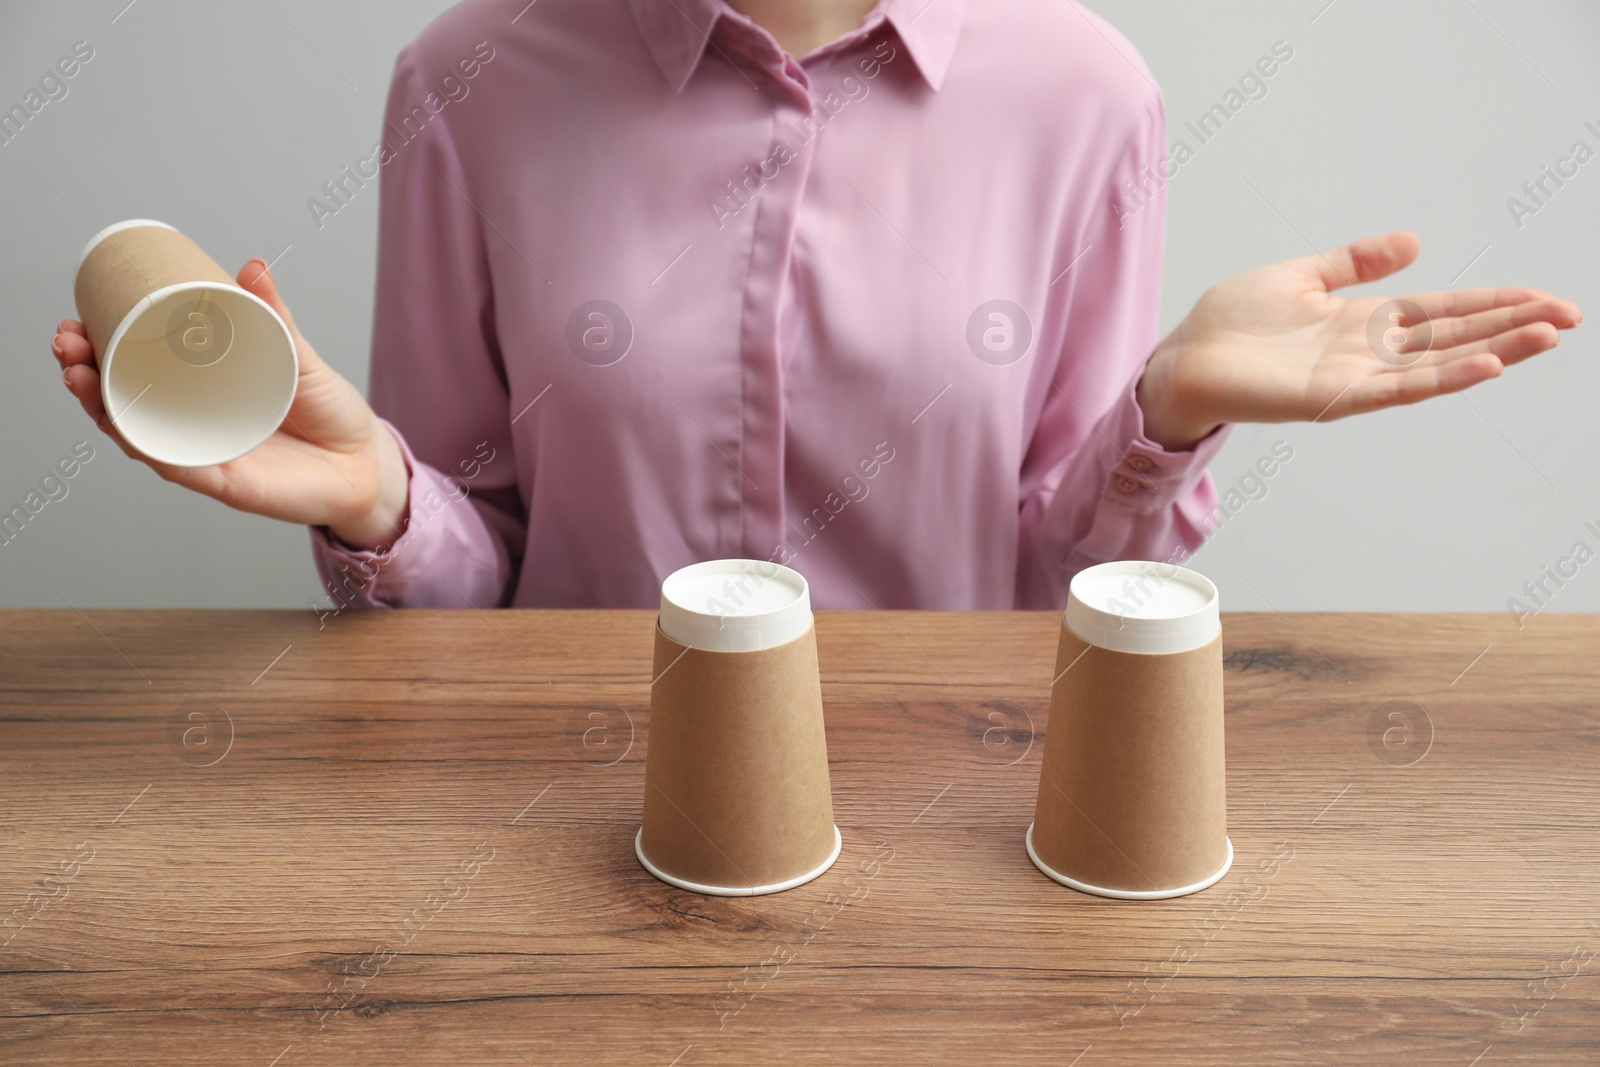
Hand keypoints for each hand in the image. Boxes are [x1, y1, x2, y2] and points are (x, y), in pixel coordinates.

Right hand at [52, 260, 408, 549]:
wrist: (367, 464)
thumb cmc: (329, 413)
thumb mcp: (299, 356)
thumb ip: (276, 316)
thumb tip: (251, 266)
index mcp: (199, 398)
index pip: (131, 375)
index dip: (96, 352)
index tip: (73, 322)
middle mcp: (192, 429)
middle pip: (121, 405)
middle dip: (84, 373)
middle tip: (67, 343)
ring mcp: (205, 457)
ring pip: (139, 437)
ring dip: (102, 408)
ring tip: (79, 374)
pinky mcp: (228, 484)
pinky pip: (181, 468)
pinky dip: (152, 449)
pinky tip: (124, 428)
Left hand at [1135, 232, 1582, 448]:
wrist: (1182, 359)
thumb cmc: (1230, 324)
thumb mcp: (1300, 276)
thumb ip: (1356, 262)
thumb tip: (1414, 241)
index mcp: (1362, 321)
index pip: (1441, 312)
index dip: (1491, 305)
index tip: (1542, 299)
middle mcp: (1367, 352)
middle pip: (1453, 338)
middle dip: (1510, 327)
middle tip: (1567, 317)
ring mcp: (1353, 377)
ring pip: (1438, 365)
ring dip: (1492, 352)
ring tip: (1543, 338)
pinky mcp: (1331, 397)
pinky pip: (1397, 389)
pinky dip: (1440, 377)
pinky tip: (1482, 366)